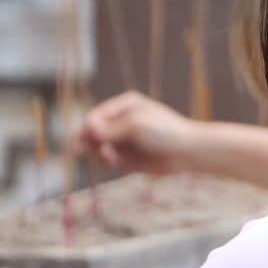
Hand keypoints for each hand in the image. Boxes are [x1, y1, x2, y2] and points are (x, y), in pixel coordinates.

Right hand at [76, 92, 200, 174]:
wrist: (187, 152)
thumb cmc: (164, 132)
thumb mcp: (135, 125)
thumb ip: (110, 129)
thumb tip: (86, 129)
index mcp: (125, 105)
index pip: (96, 115)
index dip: (87, 128)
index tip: (86, 138)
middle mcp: (122, 122)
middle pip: (94, 132)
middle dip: (89, 141)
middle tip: (80, 149)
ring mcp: (125, 140)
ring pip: (100, 148)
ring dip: (100, 153)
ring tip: (110, 156)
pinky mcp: (129, 157)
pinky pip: (111, 160)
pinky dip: (110, 162)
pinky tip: (115, 162)